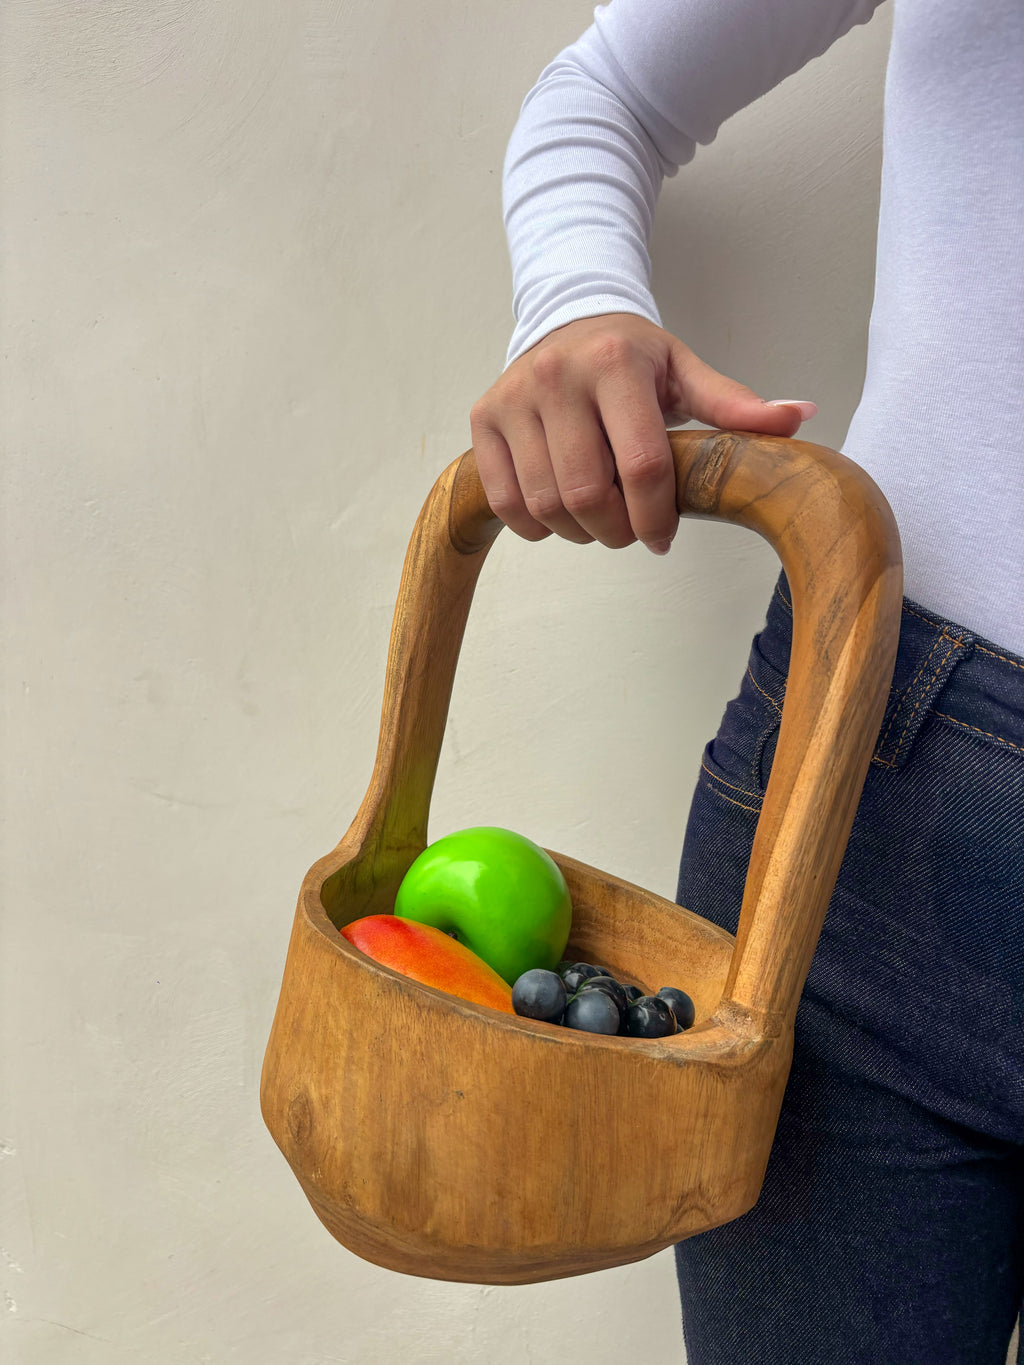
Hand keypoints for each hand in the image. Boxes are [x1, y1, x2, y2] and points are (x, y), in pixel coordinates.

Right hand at [470, 314, 816, 552]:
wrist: (565, 319)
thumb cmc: (630, 356)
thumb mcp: (684, 370)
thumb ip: (734, 403)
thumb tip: (799, 416)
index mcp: (614, 365)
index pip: (641, 465)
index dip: (656, 517)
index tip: (663, 537)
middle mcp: (556, 377)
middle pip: (587, 494)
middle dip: (616, 531)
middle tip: (631, 532)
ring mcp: (513, 399)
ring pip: (545, 504)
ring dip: (578, 532)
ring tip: (598, 521)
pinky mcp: (483, 418)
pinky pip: (506, 501)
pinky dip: (536, 525)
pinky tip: (559, 514)